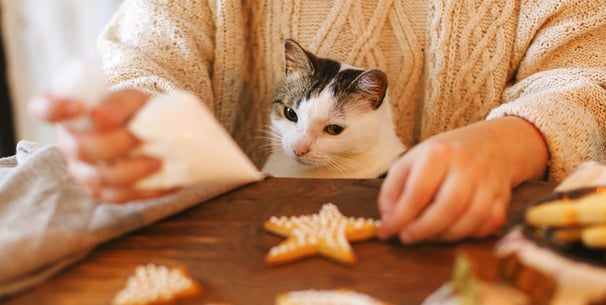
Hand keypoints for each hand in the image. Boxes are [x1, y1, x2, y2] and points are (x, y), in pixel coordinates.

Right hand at [29, 89, 172, 201]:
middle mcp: (69, 144)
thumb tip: (100, 116)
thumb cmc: (135, 112)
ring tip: (156, 161)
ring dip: (130, 170)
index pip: (44, 108)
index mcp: (69, 115)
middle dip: (114, 144)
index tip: (80, 106)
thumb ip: (117, 105)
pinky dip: (144, 189)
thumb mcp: (132, 99)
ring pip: (98, 178)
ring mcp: (84, 171)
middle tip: (139, 137)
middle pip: (80, 149)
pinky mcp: (103, 191)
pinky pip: (119, 195)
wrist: (151, 132)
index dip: (54, 109)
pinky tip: (162, 181)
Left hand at [377, 117, 547, 242]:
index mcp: (439, 153)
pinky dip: (466, 235)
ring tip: (427, 235)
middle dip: (423, 230)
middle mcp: (467, 166)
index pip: (418, 191)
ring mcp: (489, 183)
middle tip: (406, 238)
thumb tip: (387, 219)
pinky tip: (451, 230)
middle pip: (446, 208)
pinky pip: (485, 227)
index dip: (400, 217)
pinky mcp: (503, 200)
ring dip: (443, 236)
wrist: (492, 145)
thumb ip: (394, 187)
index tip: (386, 231)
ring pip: (468, 221)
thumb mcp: (413, 160)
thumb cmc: (444, 156)